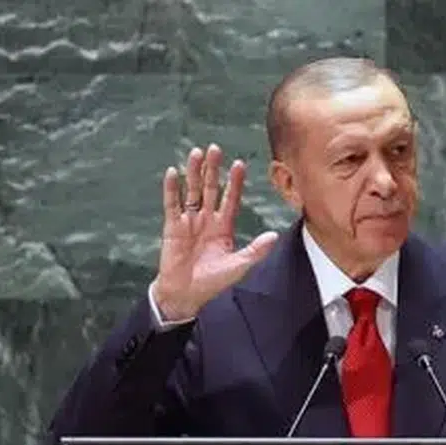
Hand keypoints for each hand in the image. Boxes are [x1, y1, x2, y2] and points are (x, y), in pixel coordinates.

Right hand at [152, 144, 278, 321]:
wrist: (186, 295)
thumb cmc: (212, 282)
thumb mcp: (238, 266)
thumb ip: (255, 250)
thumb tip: (274, 236)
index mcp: (223, 227)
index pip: (230, 199)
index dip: (235, 182)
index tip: (239, 164)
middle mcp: (206, 220)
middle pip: (211, 188)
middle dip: (213, 169)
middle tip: (215, 148)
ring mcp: (189, 221)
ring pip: (192, 191)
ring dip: (194, 172)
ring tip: (196, 153)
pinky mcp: (172, 227)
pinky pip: (172, 204)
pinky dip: (172, 189)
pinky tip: (173, 172)